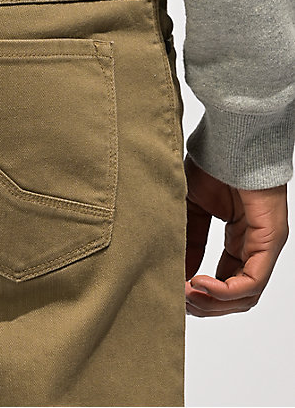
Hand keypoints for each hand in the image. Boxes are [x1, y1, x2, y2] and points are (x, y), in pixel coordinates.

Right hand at [184, 153, 288, 316]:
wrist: (228, 140)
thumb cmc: (212, 165)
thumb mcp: (191, 210)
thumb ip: (188, 241)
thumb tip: (177, 272)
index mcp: (239, 239)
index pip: (224, 280)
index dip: (199, 293)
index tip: (174, 291)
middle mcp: (255, 246)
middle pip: (236, 296)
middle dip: (204, 304)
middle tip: (178, 299)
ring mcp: (265, 245)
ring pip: (246, 296)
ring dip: (213, 302)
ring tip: (186, 293)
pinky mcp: (269, 240)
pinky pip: (252, 281)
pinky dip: (224, 291)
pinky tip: (199, 284)